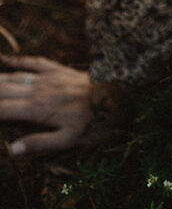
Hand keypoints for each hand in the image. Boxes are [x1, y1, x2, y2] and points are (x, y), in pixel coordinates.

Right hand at [0, 54, 116, 155]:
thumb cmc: (96, 122)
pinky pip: (36, 62)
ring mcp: (49, 78)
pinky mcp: (60, 70)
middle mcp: (39, 90)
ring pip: (15, 77)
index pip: (1, 109)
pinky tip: (8, 60)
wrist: (121, 94)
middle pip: (3, 90)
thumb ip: (39, 143)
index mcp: (37, 110)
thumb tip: (12, 149)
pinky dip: (19, 61)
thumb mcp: (69, 140)